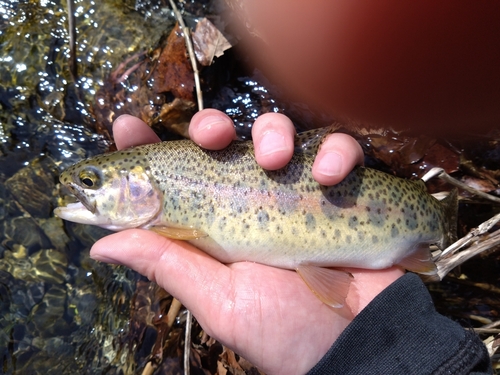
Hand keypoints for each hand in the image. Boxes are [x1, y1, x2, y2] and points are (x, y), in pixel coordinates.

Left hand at [91, 110, 402, 374]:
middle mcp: (253, 202)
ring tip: (277, 161)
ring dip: (274, 132)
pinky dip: (335, 152)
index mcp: (216, 227)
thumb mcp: (220, 301)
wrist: (361, 342)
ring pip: (278, 132)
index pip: (175, 179)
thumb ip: (168, 265)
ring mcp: (298, 191)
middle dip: (212, 126)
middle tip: (214, 135)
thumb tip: (101, 247)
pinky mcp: (342, 187)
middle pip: (225, 142)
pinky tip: (330, 178)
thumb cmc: (288, 330)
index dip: (150, 149)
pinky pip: (340, 149)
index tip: (129, 125)